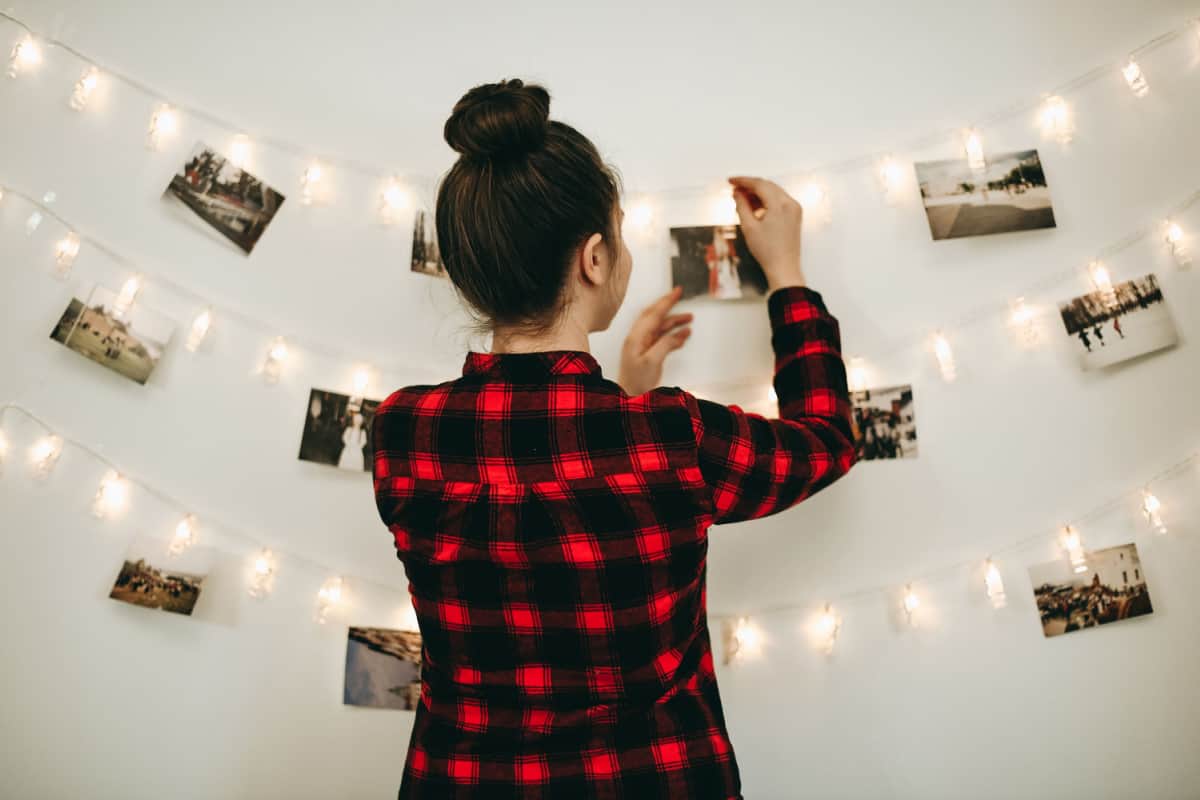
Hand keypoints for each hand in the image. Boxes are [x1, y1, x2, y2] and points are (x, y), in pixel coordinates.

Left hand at [618, 287, 692, 395]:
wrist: (629, 397)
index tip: (676, 291)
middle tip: (679, 295)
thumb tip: (678, 333)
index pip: (653, 314)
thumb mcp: (652, 362)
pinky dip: (673, 335)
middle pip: (655, 316)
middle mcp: (638, 338)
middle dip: (668, 305)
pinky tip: (683, 335)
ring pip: (660, 327)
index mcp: (636, 337)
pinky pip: (662, 339)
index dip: (666, 302)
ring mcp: (642, 345)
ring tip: (688, 318)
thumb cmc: (635, 383)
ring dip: (674, 322)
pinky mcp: (647, 353)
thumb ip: (665, 345)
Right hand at [728, 176, 805, 290]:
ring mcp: (794, 209)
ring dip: (758, 193)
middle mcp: (790, 203)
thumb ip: (741, 206)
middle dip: (750, 186)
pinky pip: (779, 200)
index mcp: (780, 204)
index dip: (743, 181)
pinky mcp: (795, 215)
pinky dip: (767, 200)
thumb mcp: (749, 227)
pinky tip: (755, 207)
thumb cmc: (768, 252)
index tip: (732, 181)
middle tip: (735, 189)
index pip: (759, 184)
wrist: (784, 267)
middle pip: (767, 186)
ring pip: (774, 192)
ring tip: (742, 200)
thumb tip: (737, 193)